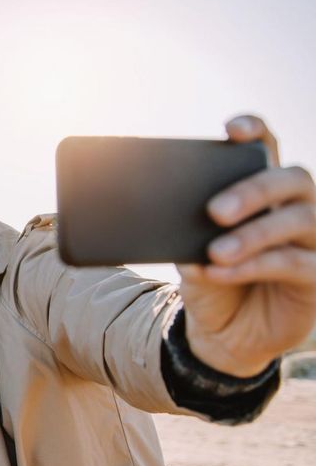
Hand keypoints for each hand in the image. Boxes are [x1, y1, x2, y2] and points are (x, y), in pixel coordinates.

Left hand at [178, 115, 315, 376]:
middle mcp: (295, 207)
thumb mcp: (190, 253)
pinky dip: (254, 266)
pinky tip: (220, 272)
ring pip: (300, 219)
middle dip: (253, 190)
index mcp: (262, 192)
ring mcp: (312, 241)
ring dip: (254, 234)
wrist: (220, 334)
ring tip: (215, 251)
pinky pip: (295, 264)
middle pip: (291, 179)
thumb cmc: (209, 281)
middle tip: (214, 210)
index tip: (232, 130)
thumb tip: (164, 214)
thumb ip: (186, 231)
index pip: (267, 149)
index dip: (256, 132)